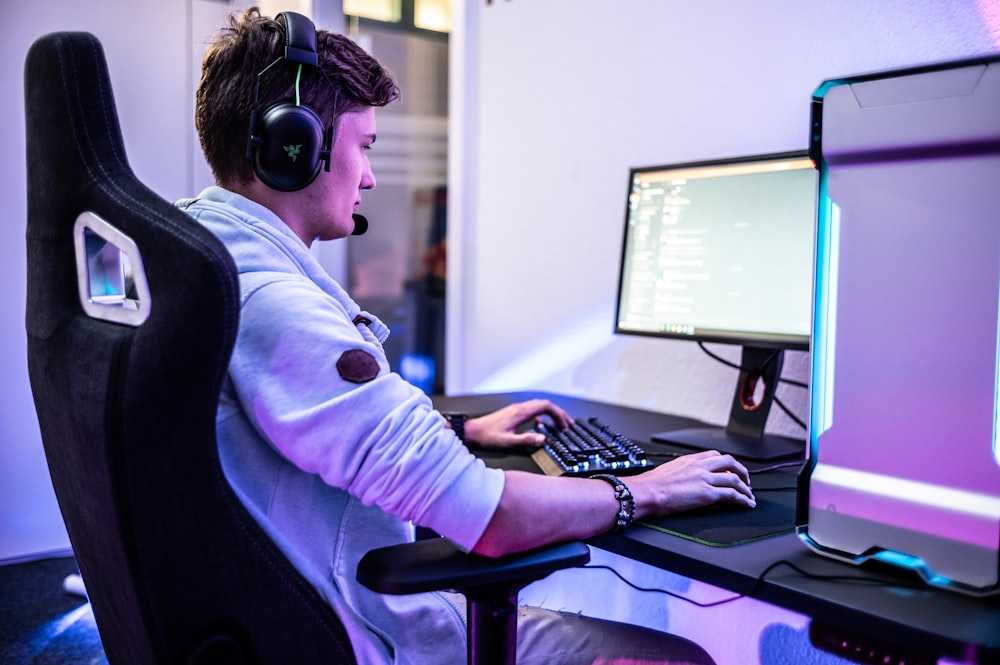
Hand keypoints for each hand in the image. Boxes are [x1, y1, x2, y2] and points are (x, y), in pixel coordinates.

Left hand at [462, 399, 573, 449]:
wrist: (472, 431)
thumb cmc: (486, 436)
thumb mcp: (508, 442)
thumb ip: (526, 440)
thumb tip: (543, 439)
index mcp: (520, 412)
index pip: (546, 406)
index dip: (558, 414)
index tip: (565, 424)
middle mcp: (519, 408)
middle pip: (544, 404)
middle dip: (558, 413)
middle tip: (567, 424)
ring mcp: (516, 409)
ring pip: (538, 406)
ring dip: (550, 413)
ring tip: (558, 423)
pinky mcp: (512, 413)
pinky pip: (531, 410)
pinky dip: (541, 415)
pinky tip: (540, 424)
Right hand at [630, 450, 755, 514]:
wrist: (646, 492)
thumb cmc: (650, 485)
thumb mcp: (668, 471)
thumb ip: (681, 472)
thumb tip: (685, 480)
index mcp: (689, 460)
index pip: (715, 455)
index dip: (726, 463)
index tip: (730, 470)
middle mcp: (700, 466)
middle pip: (729, 462)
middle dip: (742, 471)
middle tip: (746, 481)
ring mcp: (705, 479)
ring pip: (734, 479)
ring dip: (745, 488)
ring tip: (749, 496)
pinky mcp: (707, 494)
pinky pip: (732, 495)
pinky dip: (743, 499)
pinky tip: (746, 504)